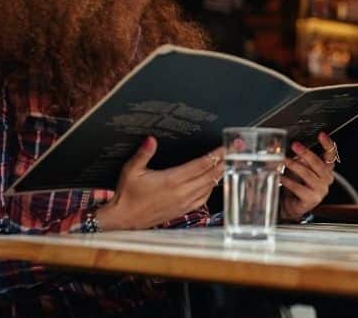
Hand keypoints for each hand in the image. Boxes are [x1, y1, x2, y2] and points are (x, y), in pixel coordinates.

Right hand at [97, 137, 223, 230]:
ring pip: (208, 187)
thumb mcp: (131, 170)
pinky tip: (213, 183)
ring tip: (226, 164)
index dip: (214, 156)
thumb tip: (151, 139)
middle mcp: (181, 192)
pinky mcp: (181, 211)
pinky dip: (210, 189)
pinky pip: (202, 199)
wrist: (124, 218)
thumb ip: (143, 154)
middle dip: (222, 163)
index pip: (200, 166)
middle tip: (233, 152)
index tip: (224, 147)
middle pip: (209, 176)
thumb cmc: (127, 194)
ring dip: (218, 175)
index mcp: (172, 180)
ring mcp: (183, 203)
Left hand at [278, 132, 337, 220]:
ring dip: (294, 166)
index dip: (327, 144)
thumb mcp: (299, 167)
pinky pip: (299, 188)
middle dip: (306, 153)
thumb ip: (298, 156)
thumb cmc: (297, 184)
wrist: (292, 205)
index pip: (331, 154)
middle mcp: (326, 179)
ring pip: (308, 175)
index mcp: (326, 169)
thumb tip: (289, 144)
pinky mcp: (311, 199)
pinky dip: (288, 182)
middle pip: (318, 163)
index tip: (321, 135)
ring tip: (284, 161)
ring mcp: (320, 190)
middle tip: (295, 146)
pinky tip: (282, 177)